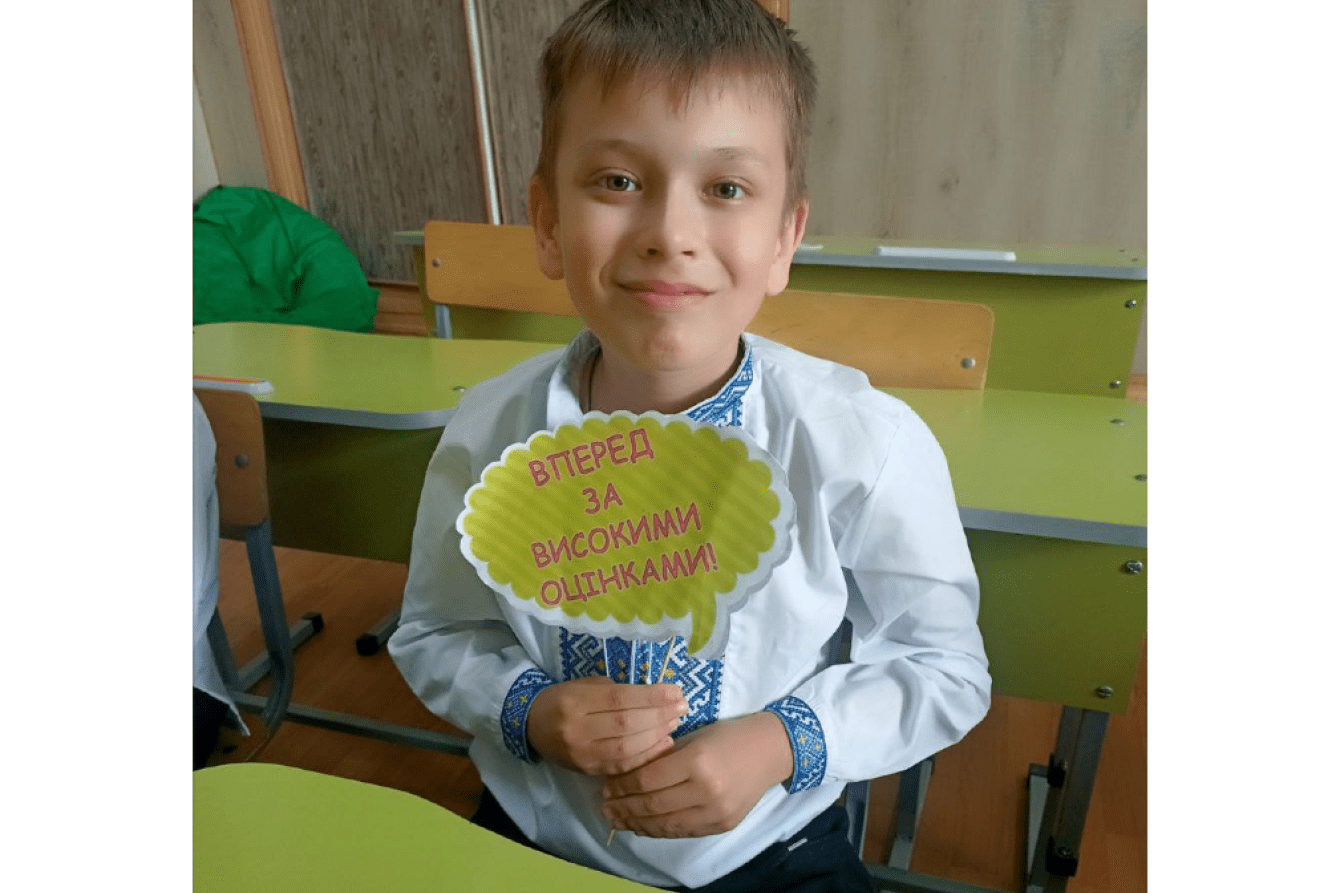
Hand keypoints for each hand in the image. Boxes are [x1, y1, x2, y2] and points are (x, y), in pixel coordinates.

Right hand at [527, 676, 687, 775]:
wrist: (531, 725)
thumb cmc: (563, 698)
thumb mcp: (585, 684)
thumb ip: (617, 691)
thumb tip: (657, 697)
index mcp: (576, 701)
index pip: (620, 699)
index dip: (652, 696)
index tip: (676, 691)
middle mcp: (578, 729)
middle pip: (626, 725)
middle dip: (660, 716)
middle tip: (682, 708)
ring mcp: (582, 754)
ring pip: (626, 749)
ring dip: (657, 736)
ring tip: (675, 723)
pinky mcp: (587, 771)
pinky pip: (622, 767)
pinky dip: (646, 756)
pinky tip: (664, 745)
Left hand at [600, 712, 793, 837]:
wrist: (769, 751)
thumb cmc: (727, 736)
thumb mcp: (693, 737)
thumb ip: (663, 756)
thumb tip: (626, 775)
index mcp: (697, 760)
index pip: (648, 779)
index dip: (623, 785)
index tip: (605, 786)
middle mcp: (706, 789)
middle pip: (653, 804)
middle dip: (624, 807)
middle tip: (604, 807)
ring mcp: (715, 811)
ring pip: (666, 824)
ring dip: (636, 824)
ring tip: (617, 820)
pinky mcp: (721, 825)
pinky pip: (682, 831)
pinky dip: (659, 830)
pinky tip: (643, 826)